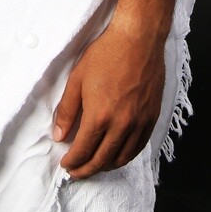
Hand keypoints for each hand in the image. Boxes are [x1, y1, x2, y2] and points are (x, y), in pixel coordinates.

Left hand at [51, 19, 165, 178]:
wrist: (138, 39)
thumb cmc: (106, 55)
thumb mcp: (77, 79)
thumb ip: (67, 111)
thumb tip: (59, 135)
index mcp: (100, 116)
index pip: (83, 151)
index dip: (72, 161)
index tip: (65, 163)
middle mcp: (121, 125)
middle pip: (102, 160)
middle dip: (86, 170)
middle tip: (76, 172)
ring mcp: (139, 123)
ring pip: (122, 158)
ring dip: (106, 166)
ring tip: (95, 165)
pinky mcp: (152, 118)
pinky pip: (139, 147)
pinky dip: (126, 156)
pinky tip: (117, 154)